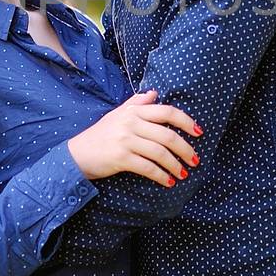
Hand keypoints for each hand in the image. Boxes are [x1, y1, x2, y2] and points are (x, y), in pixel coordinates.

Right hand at [67, 90, 201, 187]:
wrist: (77, 154)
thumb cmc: (100, 135)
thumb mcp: (117, 114)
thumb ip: (136, 103)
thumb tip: (154, 93)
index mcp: (133, 111)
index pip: (167, 112)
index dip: (186, 121)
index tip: (199, 132)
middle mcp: (131, 123)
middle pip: (168, 135)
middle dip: (185, 149)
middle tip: (195, 160)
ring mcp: (125, 140)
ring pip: (160, 153)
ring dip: (175, 165)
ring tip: (183, 174)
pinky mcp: (121, 158)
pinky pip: (148, 167)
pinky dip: (161, 176)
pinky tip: (168, 182)